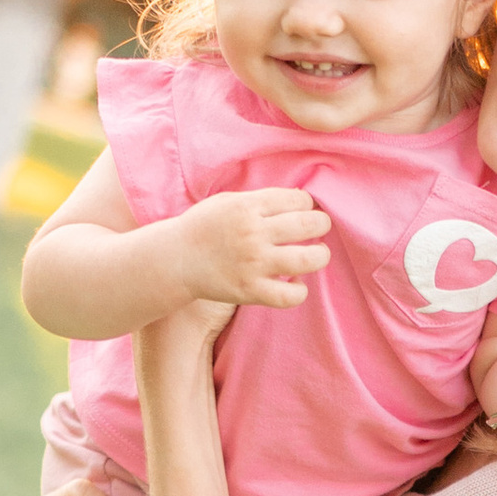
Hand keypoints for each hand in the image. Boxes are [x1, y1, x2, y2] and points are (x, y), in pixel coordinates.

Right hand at [175, 186, 332, 311]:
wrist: (174, 259)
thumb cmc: (203, 227)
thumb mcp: (228, 201)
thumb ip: (260, 200)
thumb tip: (299, 199)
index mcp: (247, 206)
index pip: (298, 199)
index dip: (308, 204)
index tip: (305, 209)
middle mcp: (253, 233)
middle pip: (309, 225)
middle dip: (322, 224)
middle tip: (320, 227)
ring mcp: (253, 264)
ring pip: (308, 260)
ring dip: (320, 255)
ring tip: (317, 254)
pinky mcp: (250, 291)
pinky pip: (290, 295)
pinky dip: (300, 289)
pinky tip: (296, 282)